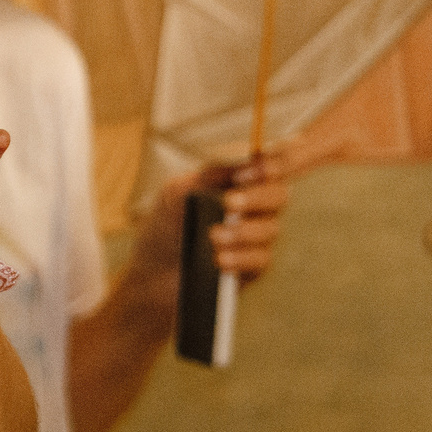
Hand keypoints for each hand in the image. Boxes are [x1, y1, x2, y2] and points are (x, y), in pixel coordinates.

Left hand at [130, 144, 289, 281]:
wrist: (153, 266)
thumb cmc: (168, 222)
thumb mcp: (179, 192)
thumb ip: (209, 177)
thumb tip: (242, 164)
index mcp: (243, 181)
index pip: (275, 165)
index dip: (274, 164)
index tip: (248, 172)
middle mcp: (257, 207)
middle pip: (279, 196)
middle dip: (257, 197)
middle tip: (228, 202)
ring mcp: (257, 238)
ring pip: (270, 229)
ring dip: (243, 231)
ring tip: (212, 235)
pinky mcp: (251, 268)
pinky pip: (259, 261)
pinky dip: (241, 258)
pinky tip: (219, 259)